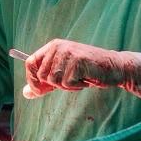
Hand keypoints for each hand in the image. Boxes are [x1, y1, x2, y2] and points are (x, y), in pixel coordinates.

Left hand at [23, 40, 140, 105]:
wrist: (114, 67)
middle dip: (55, 85)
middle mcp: (58, 46)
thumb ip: (45, 84)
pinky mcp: (77, 61)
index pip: (30, 63)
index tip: (39, 91)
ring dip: (68, 86)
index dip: (32, 80)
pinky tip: (86, 79)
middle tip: (70, 82)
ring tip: (79, 79)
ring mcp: (68, 52)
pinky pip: (67, 83)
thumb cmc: (88, 72)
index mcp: (52, 47)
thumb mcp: (63, 76)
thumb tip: (25, 93)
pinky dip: (76, 86)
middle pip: (42, 75)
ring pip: (55, 80)